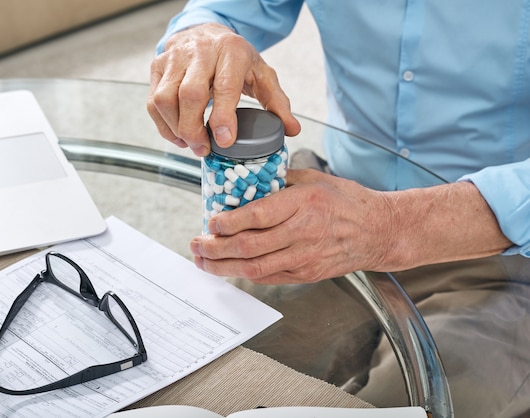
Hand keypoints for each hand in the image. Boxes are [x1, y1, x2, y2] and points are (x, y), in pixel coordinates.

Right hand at [147, 23, 300, 156]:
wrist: (207, 33)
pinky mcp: (158, 67)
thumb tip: (291, 130)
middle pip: (189, 94)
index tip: (224, 141)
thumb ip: (277, 103)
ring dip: (177, 129)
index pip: (224, 86)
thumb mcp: (262, 75)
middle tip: (204, 149)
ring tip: (192, 143)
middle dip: (194, 129)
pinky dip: (163, 125)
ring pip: (165, 99)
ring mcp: (174, 58)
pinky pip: (153, 101)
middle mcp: (200, 51)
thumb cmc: (235, 59)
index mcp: (231, 51)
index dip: (222, 116)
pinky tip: (178, 135)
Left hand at [190, 169, 512, 283]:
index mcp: (303, 203)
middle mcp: (302, 232)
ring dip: (223, 266)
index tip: (210, 220)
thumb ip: (280, 181)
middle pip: (249, 246)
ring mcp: (304, 257)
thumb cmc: (347, 202)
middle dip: (216, 248)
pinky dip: (244, 274)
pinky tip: (229, 268)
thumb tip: (247, 182)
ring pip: (254, 267)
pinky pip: (268, 277)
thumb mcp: (314, 179)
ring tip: (203, 261)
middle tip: (196, 244)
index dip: (228, 222)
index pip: (258, 216)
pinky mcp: (305, 274)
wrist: (378, 231)